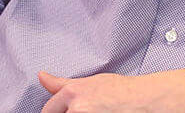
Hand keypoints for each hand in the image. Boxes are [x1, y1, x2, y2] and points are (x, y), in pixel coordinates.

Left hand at [38, 67, 184, 112]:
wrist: (143, 100)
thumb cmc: (119, 90)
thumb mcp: (88, 82)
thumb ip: (61, 84)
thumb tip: (41, 76)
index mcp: (73, 94)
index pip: (48, 112)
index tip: (63, 111)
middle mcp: (76, 110)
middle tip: (89, 109)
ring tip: (97, 110)